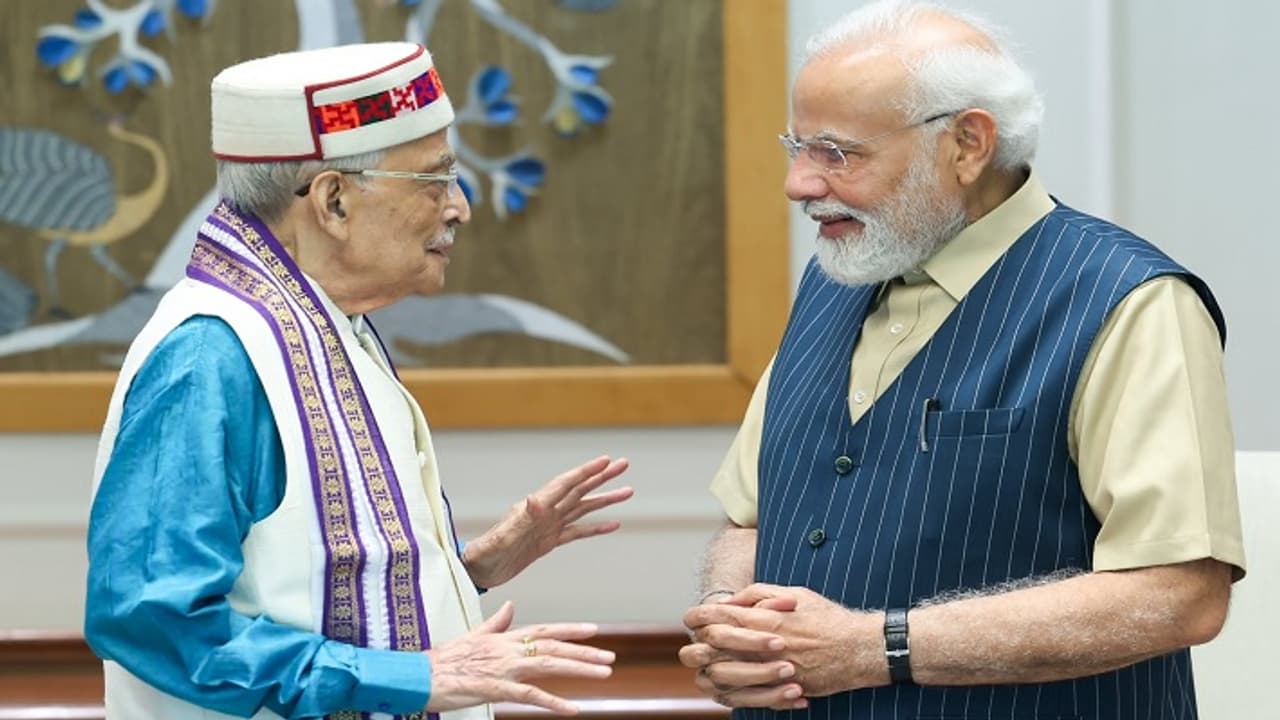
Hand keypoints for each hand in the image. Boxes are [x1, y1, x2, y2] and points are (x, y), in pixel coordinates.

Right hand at [425, 601, 615, 713]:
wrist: (417, 675)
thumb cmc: (443, 660)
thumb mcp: (472, 636)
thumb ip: (496, 623)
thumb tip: (510, 605)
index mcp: (503, 638)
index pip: (544, 630)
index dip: (570, 630)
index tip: (594, 630)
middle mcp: (506, 649)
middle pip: (553, 646)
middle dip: (584, 651)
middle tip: (610, 657)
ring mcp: (501, 667)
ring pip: (548, 664)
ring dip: (578, 668)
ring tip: (603, 674)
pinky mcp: (493, 687)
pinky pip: (529, 695)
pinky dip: (552, 701)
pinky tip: (572, 709)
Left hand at [463, 456, 631, 588]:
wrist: (476, 573)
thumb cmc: (484, 554)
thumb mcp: (501, 537)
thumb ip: (519, 520)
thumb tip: (535, 499)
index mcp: (535, 507)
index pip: (565, 484)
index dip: (586, 472)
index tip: (606, 460)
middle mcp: (544, 512)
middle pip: (579, 490)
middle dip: (602, 477)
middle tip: (624, 464)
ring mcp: (548, 527)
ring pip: (583, 508)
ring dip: (605, 499)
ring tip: (628, 491)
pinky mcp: (548, 542)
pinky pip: (577, 532)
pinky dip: (596, 527)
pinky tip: (613, 524)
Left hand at [684, 584, 883, 698]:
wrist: (858, 648)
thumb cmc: (827, 618)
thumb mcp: (793, 593)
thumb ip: (758, 594)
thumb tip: (731, 601)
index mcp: (762, 618)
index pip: (716, 616)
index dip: (698, 616)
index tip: (692, 617)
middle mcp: (762, 645)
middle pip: (711, 647)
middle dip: (697, 644)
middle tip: (696, 642)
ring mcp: (769, 670)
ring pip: (722, 675)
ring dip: (710, 670)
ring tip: (708, 666)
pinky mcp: (779, 690)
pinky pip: (745, 696)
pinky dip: (733, 692)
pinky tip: (730, 686)